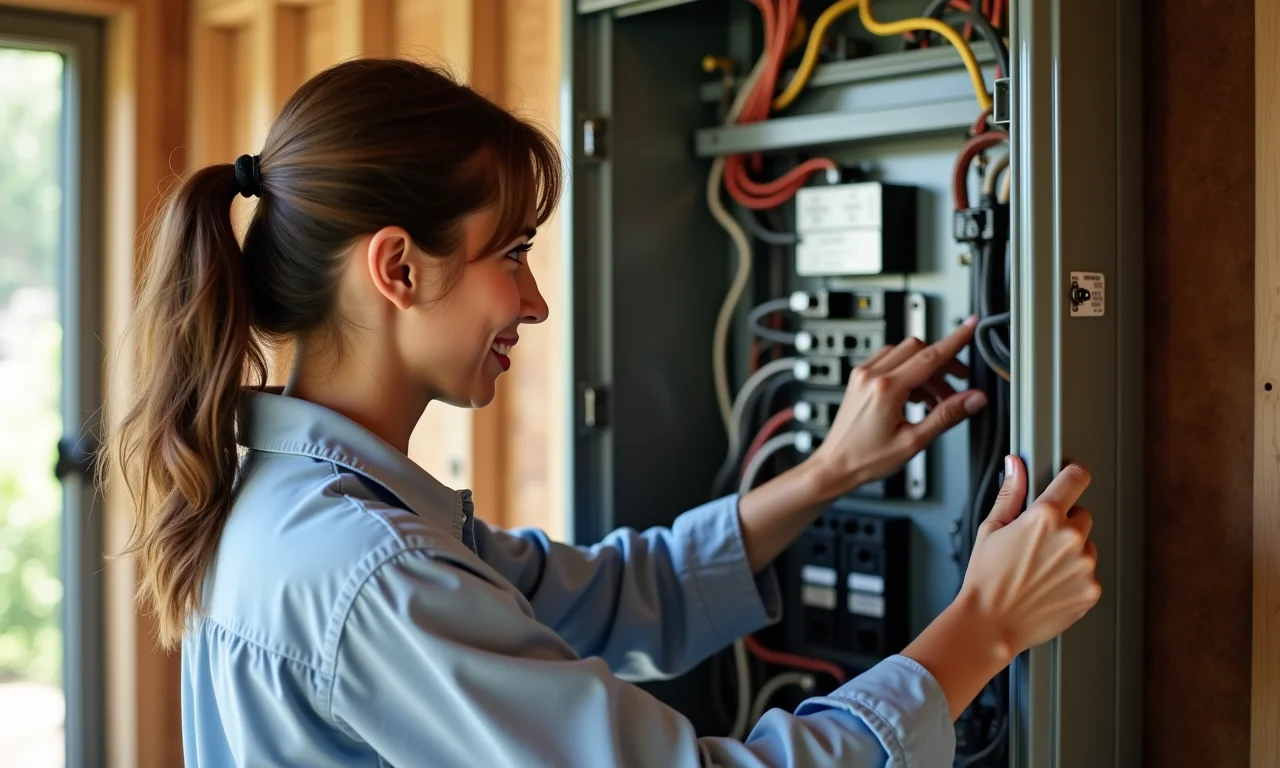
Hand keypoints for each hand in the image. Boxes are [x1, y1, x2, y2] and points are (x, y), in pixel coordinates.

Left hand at [806, 316, 987, 496]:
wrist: (835, 466)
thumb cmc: (866, 458)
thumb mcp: (914, 442)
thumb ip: (946, 416)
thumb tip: (973, 399)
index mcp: (886, 389)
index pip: (930, 356)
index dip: (955, 340)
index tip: (971, 326)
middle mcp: (871, 375)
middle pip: (917, 349)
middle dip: (943, 360)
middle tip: (960, 380)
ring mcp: (862, 375)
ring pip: (903, 353)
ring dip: (926, 369)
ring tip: (938, 398)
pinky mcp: (859, 379)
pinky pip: (889, 361)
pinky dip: (908, 372)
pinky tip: (918, 396)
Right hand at [899, 457, 1101, 719]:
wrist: (991, 624)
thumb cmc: (986, 579)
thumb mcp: (991, 529)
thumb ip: (1010, 493)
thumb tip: (1015, 465)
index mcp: (1044, 517)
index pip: (1076, 478)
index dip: (1072, 476)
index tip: (1070, 480)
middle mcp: (1070, 538)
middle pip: (1082, 515)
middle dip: (1064, 524)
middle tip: (1037, 544)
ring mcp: (1084, 566)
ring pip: (1086, 546)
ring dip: (1071, 553)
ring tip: (1040, 569)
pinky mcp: (1092, 590)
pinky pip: (1089, 574)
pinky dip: (1074, 578)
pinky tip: (1049, 585)